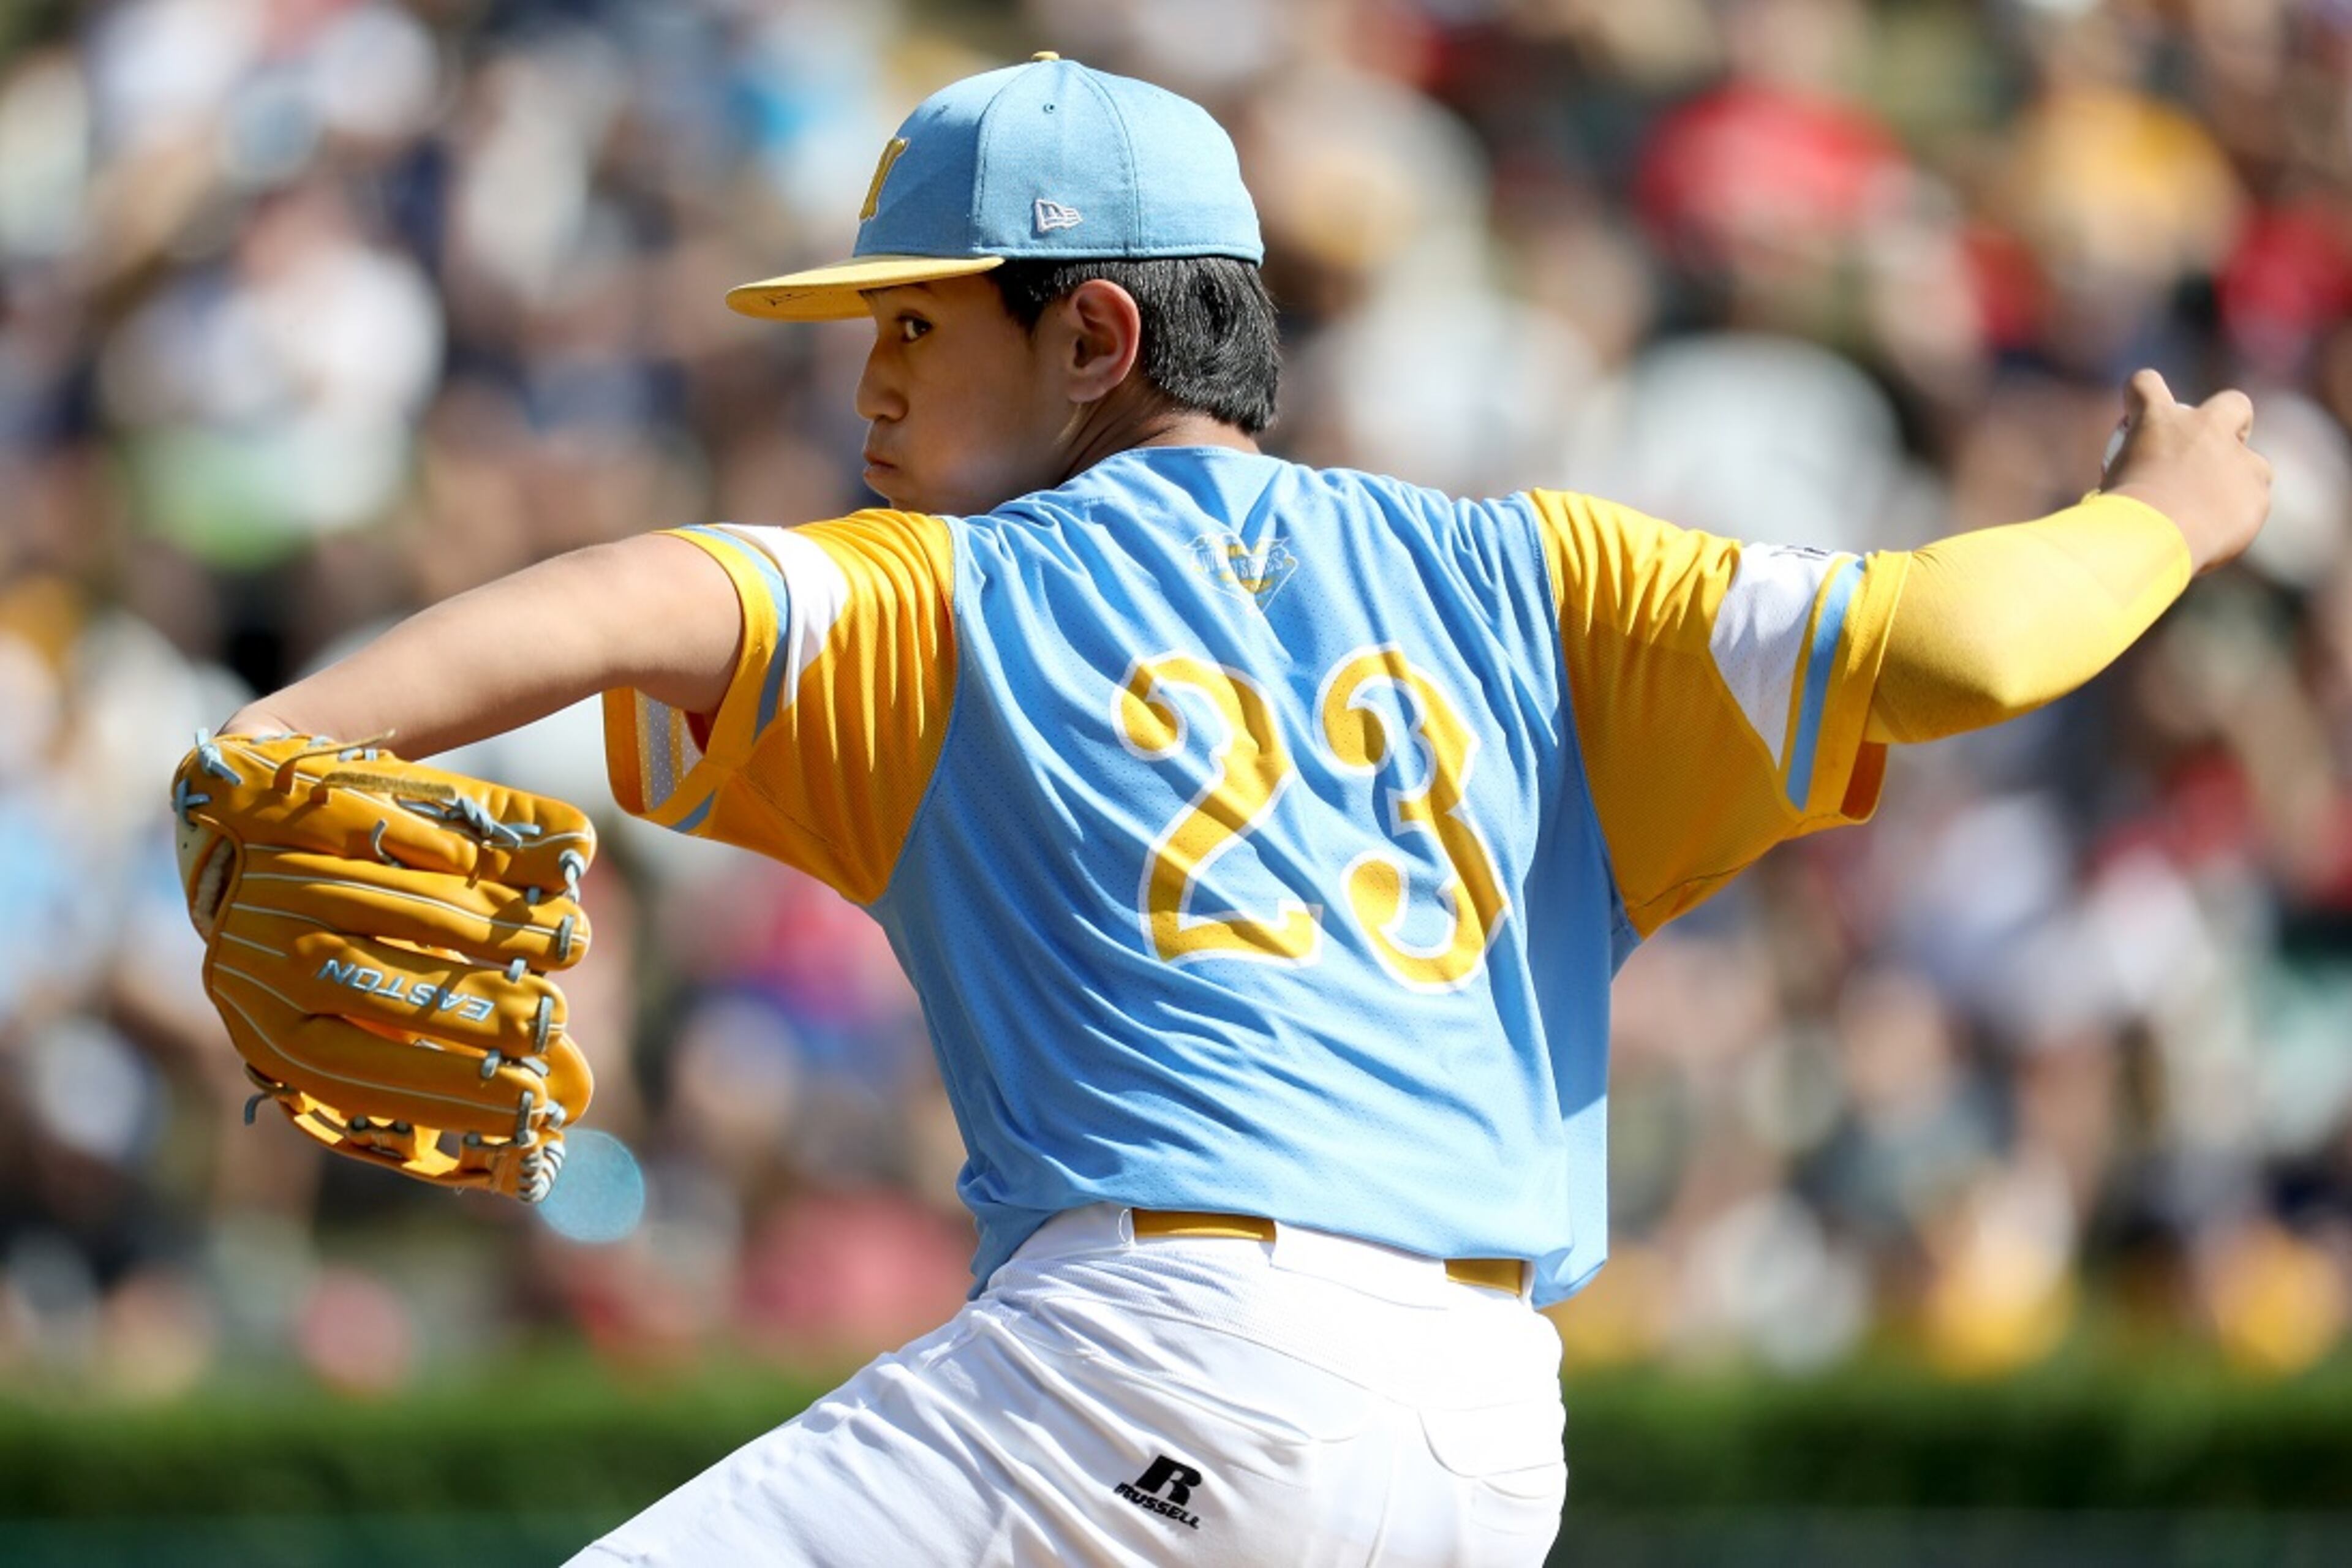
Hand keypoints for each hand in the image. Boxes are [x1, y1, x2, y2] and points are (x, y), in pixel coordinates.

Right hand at [2101, 369, 2271, 574]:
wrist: (2148, 543)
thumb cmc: (2117, 517)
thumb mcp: (2113, 491)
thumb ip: (2138, 477)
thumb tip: (2141, 491)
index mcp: (2158, 421)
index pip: (2144, 384)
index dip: (2140, 396)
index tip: (2136, 415)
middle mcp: (2205, 429)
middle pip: (2233, 403)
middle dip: (2232, 420)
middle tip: (2217, 450)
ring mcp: (2239, 460)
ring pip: (2253, 464)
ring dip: (2237, 481)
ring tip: (2212, 515)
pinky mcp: (2257, 493)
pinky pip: (2252, 503)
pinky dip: (2237, 518)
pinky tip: (2215, 536)